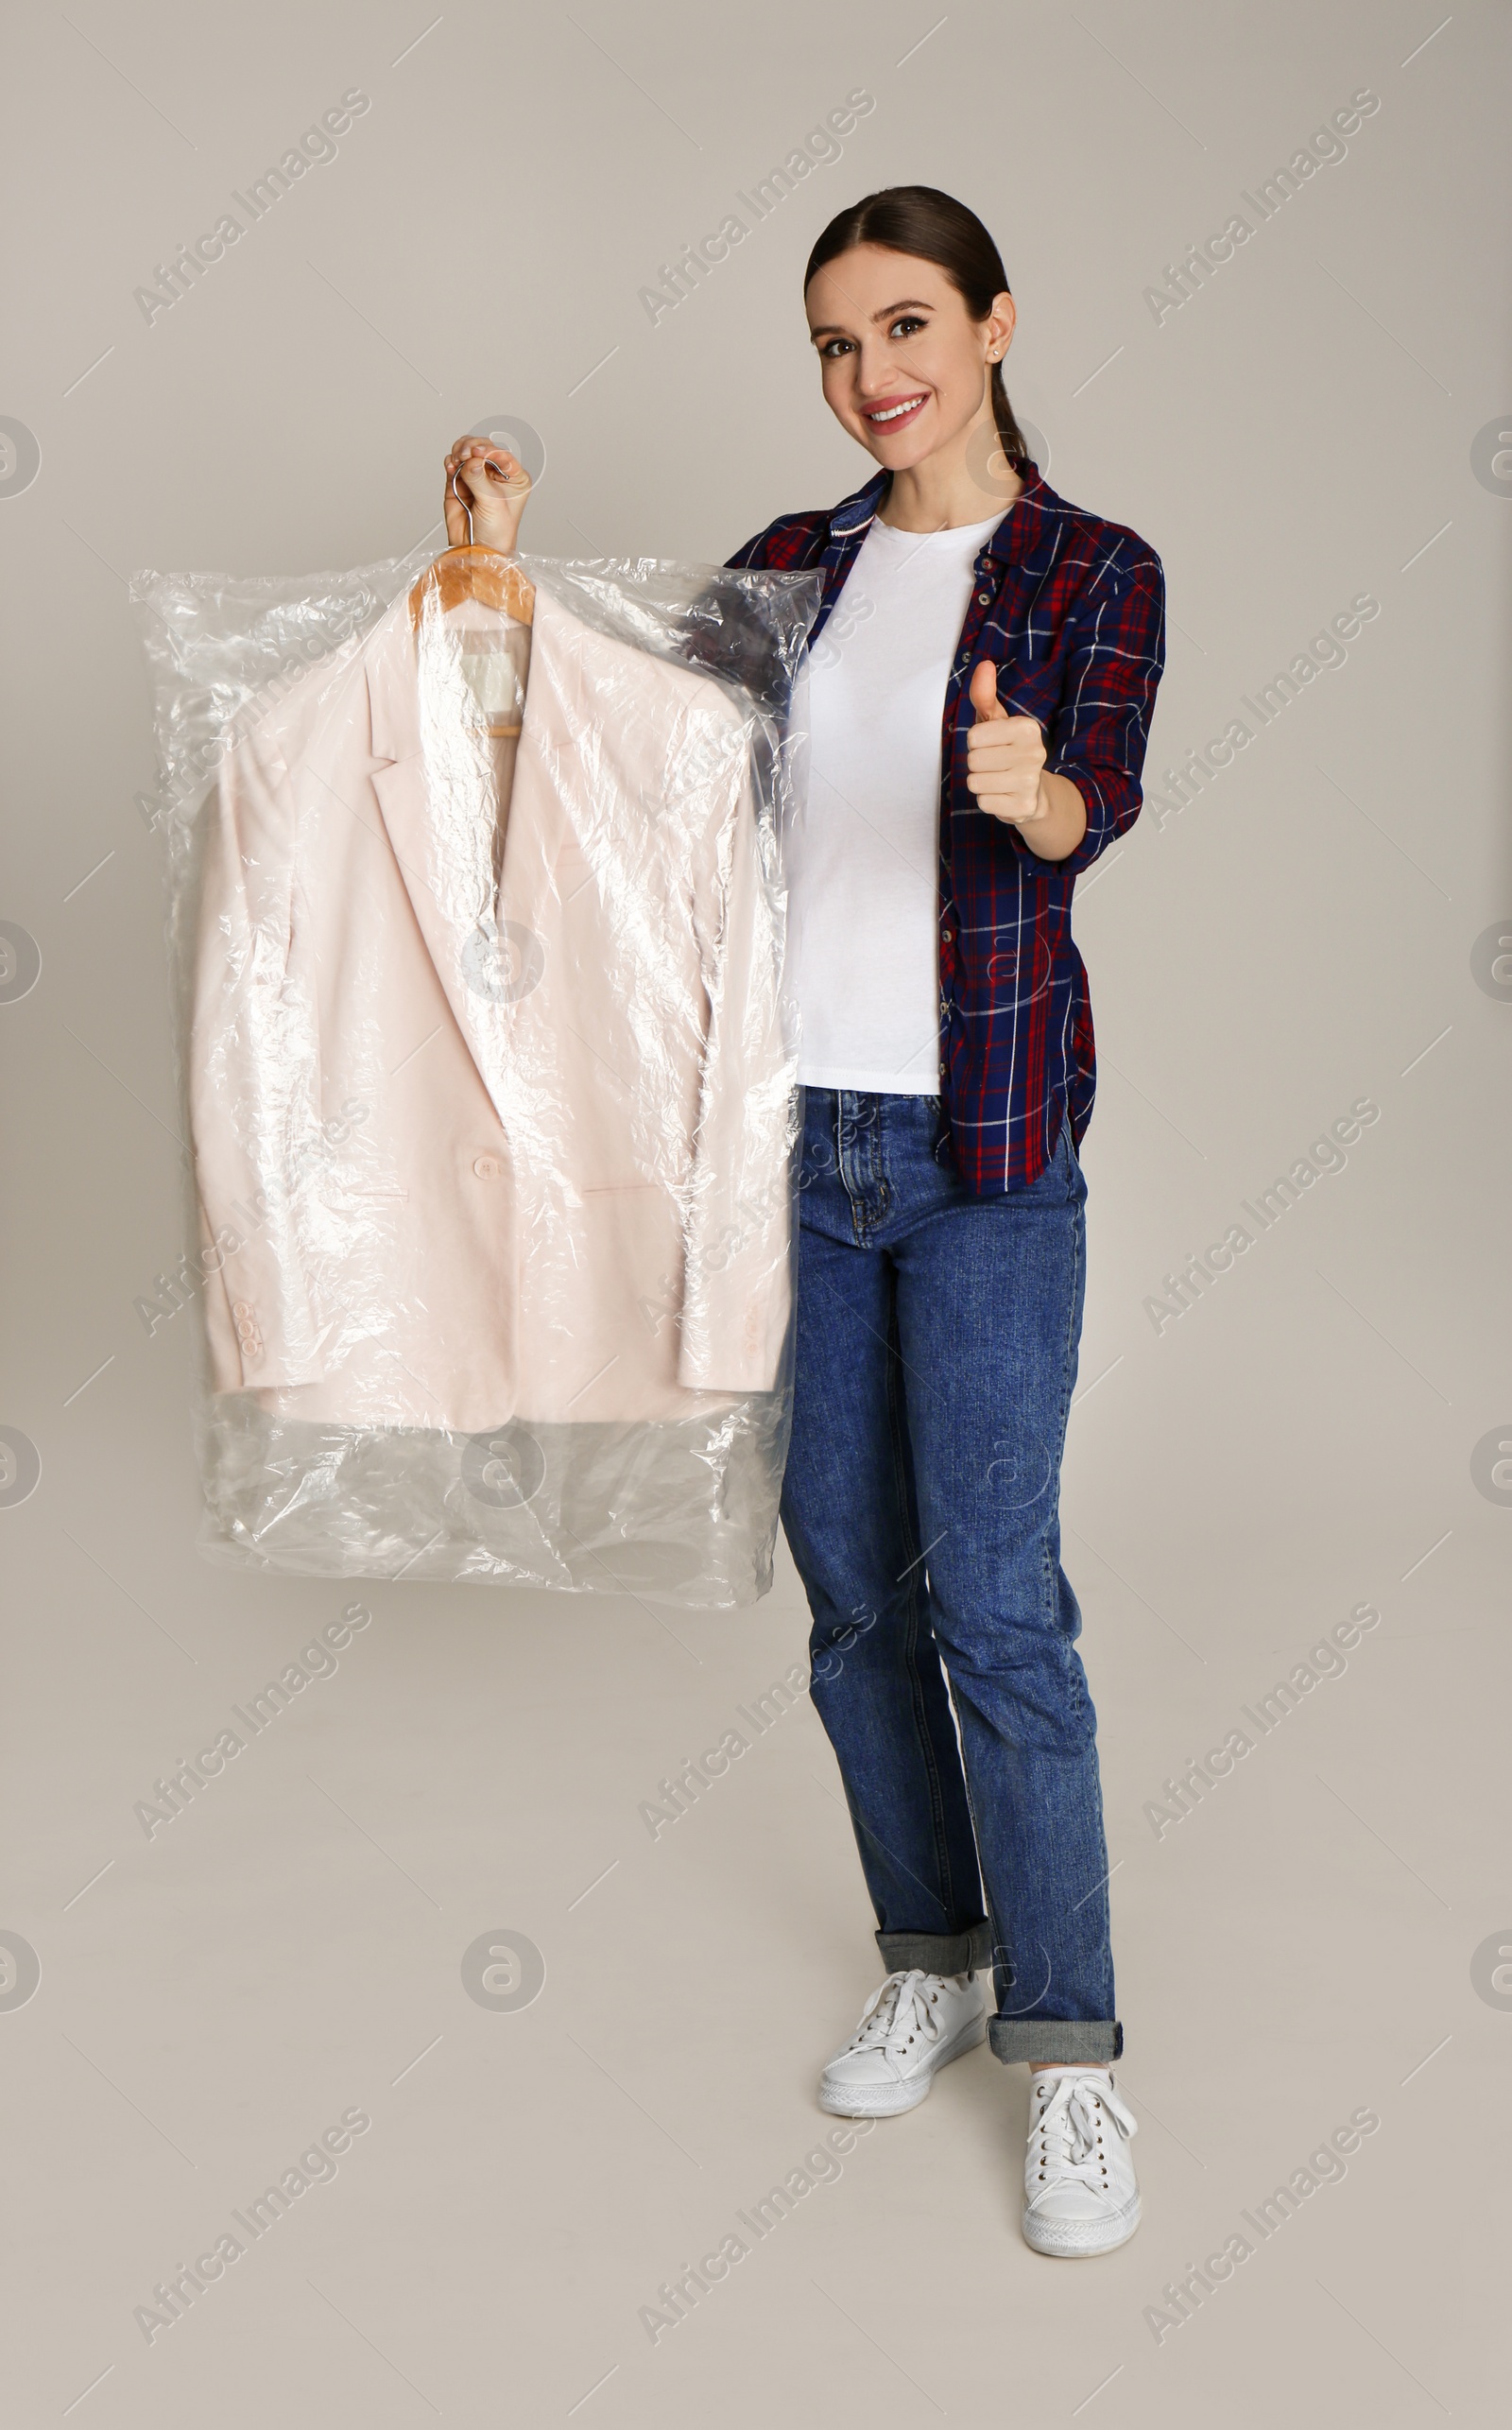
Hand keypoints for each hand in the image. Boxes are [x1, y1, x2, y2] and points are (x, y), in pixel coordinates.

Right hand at [442, 436, 530, 553]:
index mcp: (514, 478)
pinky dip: (450, 462)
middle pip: (482, 447)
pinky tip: (451, 467)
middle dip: (471, 447)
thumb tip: (469, 461)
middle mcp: (495, 474)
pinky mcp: (460, 482)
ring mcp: (477, 476)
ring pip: (466, 451)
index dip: (488, 450)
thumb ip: (480, 479)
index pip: (502, 454)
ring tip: (457, 462)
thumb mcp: (493, 503)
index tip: (478, 453)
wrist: (476, 550)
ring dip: (459, 451)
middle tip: (465, 456)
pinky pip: (454, 463)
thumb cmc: (496, 533)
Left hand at [964, 660, 1047, 827]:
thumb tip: (984, 664)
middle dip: (977, 764)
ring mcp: (1030, 782)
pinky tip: (1002, 795)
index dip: (976, 742)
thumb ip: (985, 695)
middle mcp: (1034, 753)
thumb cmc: (1008, 750)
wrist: (1034, 792)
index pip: (973, 736)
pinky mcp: (1023, 807)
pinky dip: (987, 800)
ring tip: (998, 779)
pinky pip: (983, 802)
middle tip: (995, 765)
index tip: (993, 745)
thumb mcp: (996, 721)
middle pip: (973, 760)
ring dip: (980, 782)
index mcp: (1027, 728)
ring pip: (975, 782)